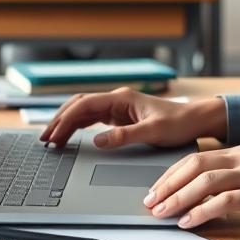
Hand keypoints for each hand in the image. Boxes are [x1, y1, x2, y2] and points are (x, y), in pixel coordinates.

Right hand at [40, 89, 227, 148]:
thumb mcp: (152, 132)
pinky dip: (78, 128)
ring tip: (52, 140)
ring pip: (84, 112)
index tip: (53, 135)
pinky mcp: (120, 118)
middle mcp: (116, 100)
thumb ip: (124, 136)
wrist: (195, 120)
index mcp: (121, 98)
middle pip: (79, 106)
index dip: (65, 119)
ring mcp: (117, 108)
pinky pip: (93, 120)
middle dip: (60, 120)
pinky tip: (69, 137)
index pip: (84, 105)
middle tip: (44, 139)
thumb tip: (97, 141)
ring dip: (67, 124)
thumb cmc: (178, 123)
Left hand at [145, 145, 239, 228]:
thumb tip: (198, 196)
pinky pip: (226, 201)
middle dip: (168, 185)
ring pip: (206, 181)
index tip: (155, 190)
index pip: (195, 158)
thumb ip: (234, 179)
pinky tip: (190, 221)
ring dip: (180, 198)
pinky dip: (203, 211)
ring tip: (164, 213)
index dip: (171, 174)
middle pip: (195, 165)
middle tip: (150, 202)